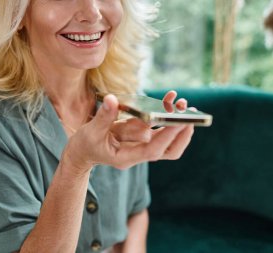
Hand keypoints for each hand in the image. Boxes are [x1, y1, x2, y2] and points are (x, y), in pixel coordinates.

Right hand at [62, 91, 193, 173]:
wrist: (82, 153)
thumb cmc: (85, 144)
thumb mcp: (90, 132)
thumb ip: (103, 117)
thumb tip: (112, 99)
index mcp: (125, 158)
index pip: (152, 150)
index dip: (167, 136)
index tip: (180, 121)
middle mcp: (137, 154)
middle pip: (168, 151)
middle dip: (181, 134)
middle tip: (189, 115)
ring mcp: (141, 147)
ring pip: (167, 140)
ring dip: (176, 122)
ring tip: (181, 102)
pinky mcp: (141, 138)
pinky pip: (159, 130)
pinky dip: (165, 116)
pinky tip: (169, 99)